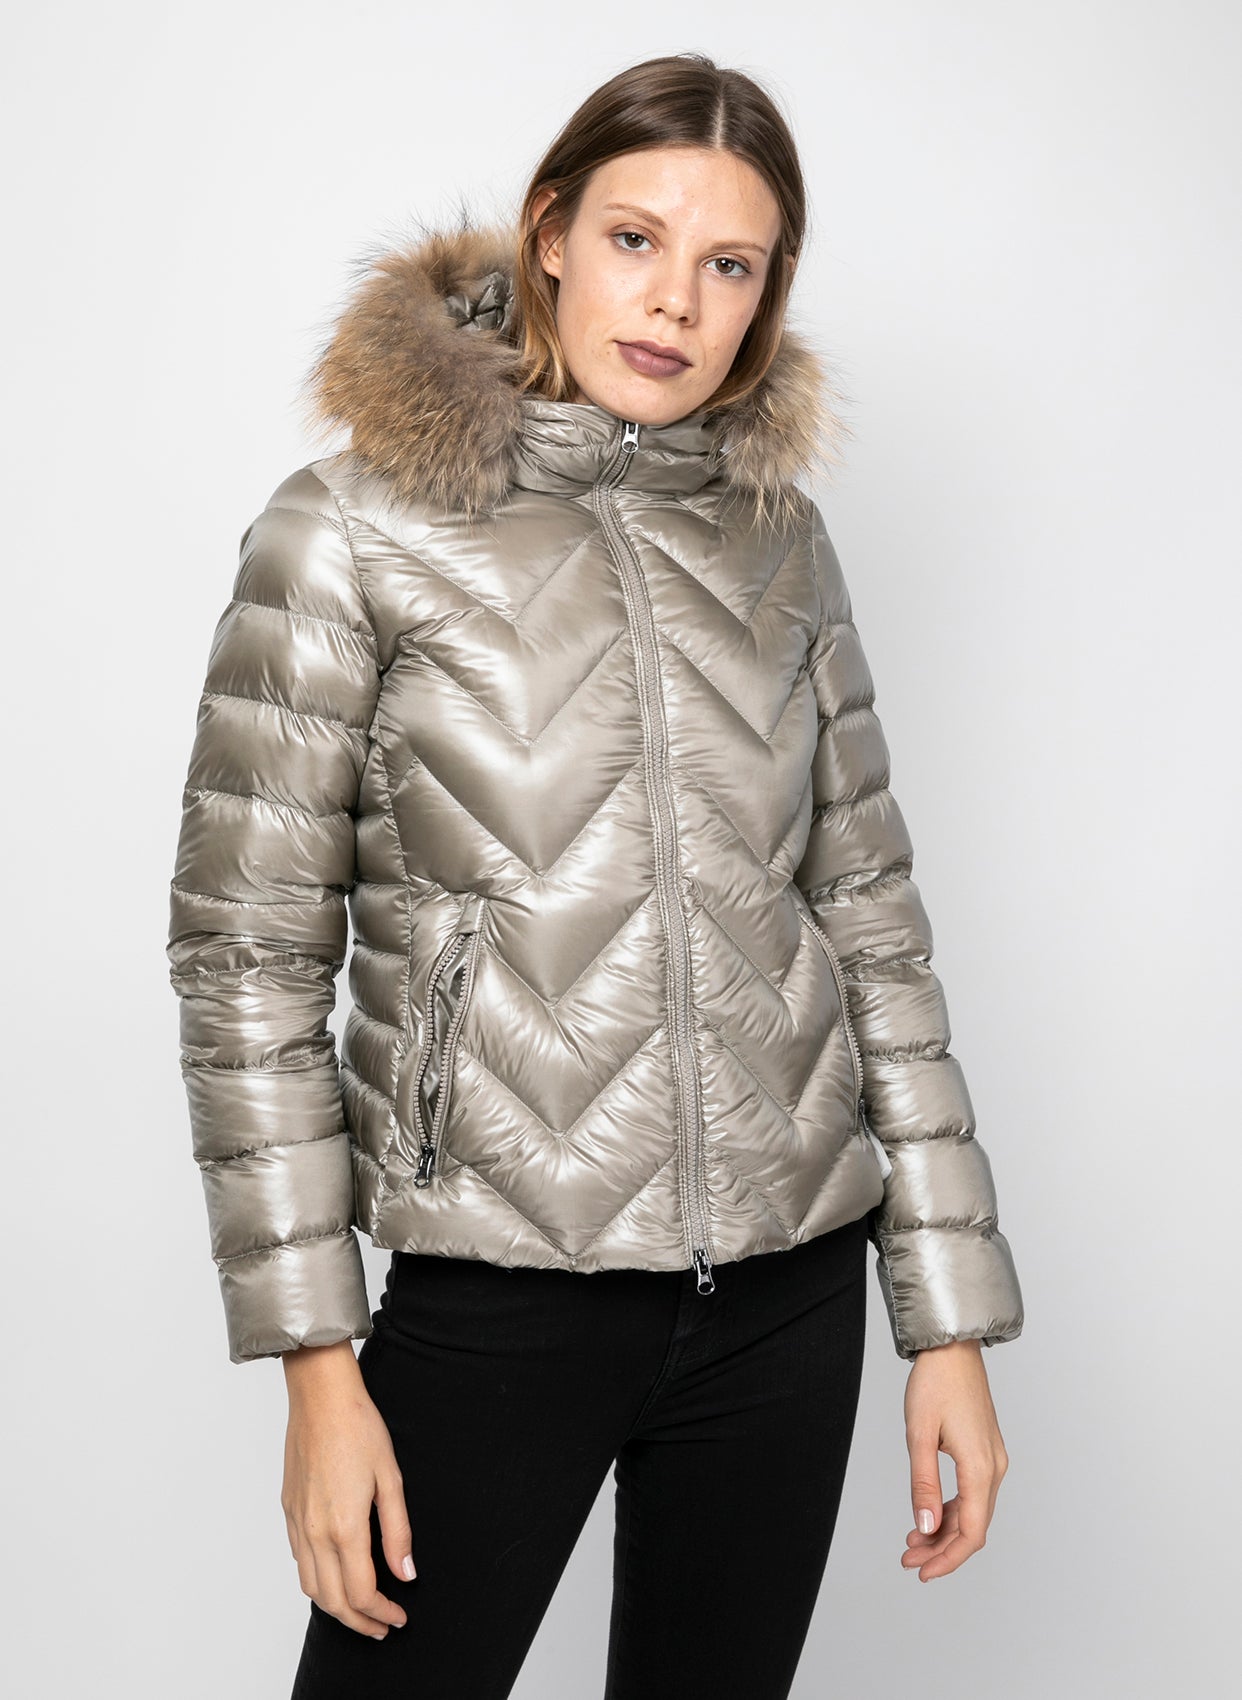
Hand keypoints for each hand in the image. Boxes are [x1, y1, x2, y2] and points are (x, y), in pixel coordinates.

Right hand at [281, 1339, 415, 1637]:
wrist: (320, 1396)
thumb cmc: (359, 1427)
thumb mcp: (391, 1478)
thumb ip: (398, 1531)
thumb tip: (406, 1573)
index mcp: (345, 1526)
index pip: (361, 1593)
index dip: (381, 1613)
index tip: (398, 1617)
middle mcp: (315, 1532)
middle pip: (333, 1601)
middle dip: (359, 1622)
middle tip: (383, 1626)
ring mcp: (298, 1522)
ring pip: (311, 1587)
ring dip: (336, 1608)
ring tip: (361, 1610)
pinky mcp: (289, 1511)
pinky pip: (299, 1562)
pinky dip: (317, 1582)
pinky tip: (336, 1575)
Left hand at [900, 1338, 1008, 1581]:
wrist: (952, 1348)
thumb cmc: (935, 1383)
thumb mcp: (919, 1434)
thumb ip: (922, 1483)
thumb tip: (924, 1527)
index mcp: (981, 1469)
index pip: (972, 1533)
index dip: (948, 1559)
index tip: (922, 1573)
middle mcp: (994, 1469)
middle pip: (973, 1527)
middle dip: (941, 1549)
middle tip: (908, 1559)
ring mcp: (992, 1459)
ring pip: (973, 1512)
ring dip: (944, 1531)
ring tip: (912, 1541)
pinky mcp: (985, 1451)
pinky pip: (972, 1493)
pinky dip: (950, 1510)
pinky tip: (928, 1515)